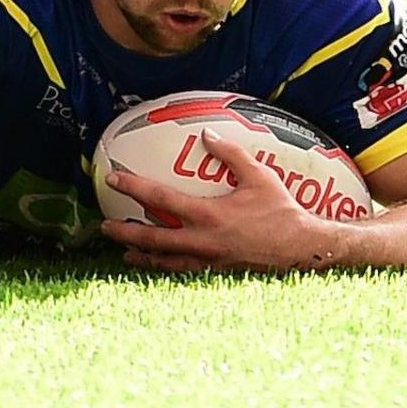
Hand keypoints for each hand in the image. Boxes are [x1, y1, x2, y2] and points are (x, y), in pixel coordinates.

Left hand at [98, 130, 343, 274]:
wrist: (301, 248)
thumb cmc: (281, 210)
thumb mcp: (259, 175)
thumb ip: (231, 153)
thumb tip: (207, 135)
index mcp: (209, 215)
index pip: (162, 199)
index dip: (135, 187)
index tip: (115, 179)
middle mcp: (203, 241)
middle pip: (154, 238)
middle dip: (126, 232)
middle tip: (105, 226)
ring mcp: (208, 261)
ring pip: (166, 262)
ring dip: (142, 255)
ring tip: (125, 251)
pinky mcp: (216, 272)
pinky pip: (184, 272)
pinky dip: (166, 268)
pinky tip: (158, 265)